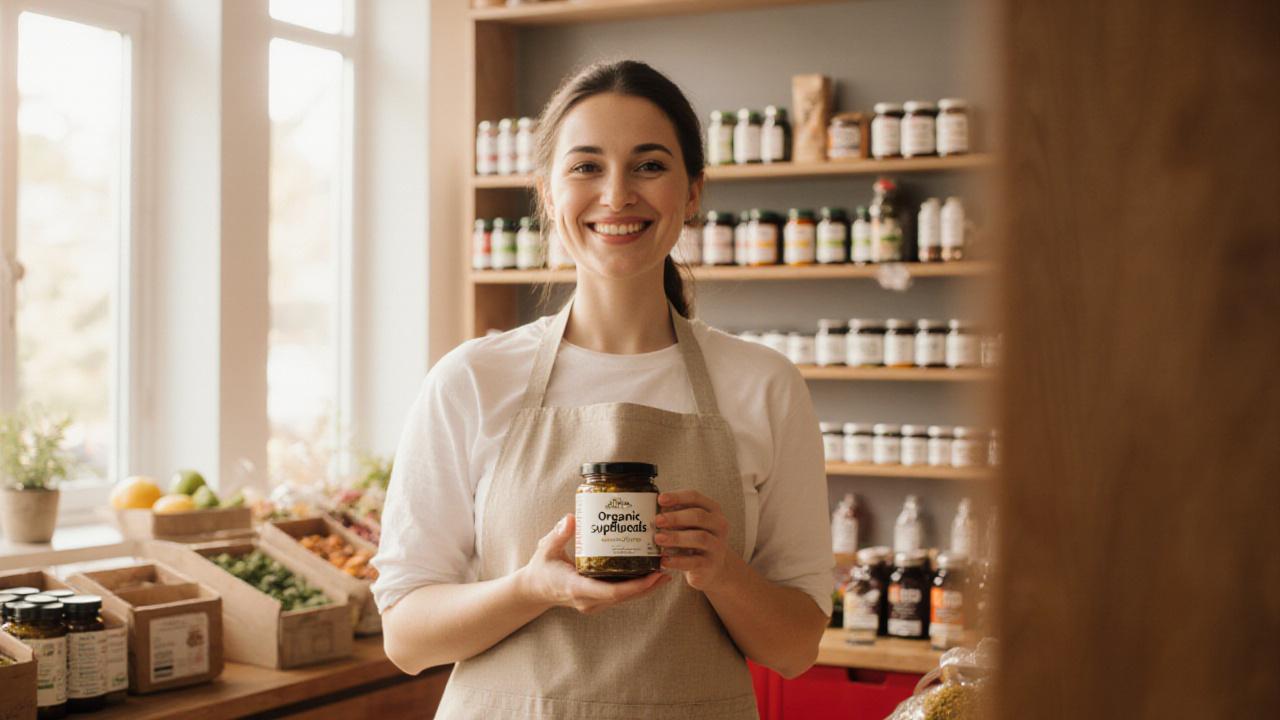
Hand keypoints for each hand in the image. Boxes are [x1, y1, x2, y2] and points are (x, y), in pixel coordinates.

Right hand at [517, 513, 669, 614]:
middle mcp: (588, 600)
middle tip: (667, 568)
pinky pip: (619, 596)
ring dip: (646, 587)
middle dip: (648, 585)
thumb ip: (558, 534)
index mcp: (577, 588)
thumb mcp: (545, 549)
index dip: (636, 586)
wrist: (533, 590)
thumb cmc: (540, 568)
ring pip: (625, 599)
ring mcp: (593, 604)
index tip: (654, 574)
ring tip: (665, 570)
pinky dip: (635, 587)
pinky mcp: (596, 602)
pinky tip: (649, 575)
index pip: (612, 592)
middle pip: (625, 597)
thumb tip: (571, 518)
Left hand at [655, 490, 734, 590]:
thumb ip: (675, 516)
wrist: (714, 567)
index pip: (695, 497)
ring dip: (676, 537)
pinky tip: (664, 560)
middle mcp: (719, 525)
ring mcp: (717, 545)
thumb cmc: (696, 539)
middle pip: (698, 516)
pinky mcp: (711, 564)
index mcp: (712, 510)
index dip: (677, 497)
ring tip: (658, 538)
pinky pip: (694, 562)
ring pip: (699, 538)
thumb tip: (651, 512)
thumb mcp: (689, 524)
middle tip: (657, 520)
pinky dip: (677, 561)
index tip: (660, 499)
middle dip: (676, 518)